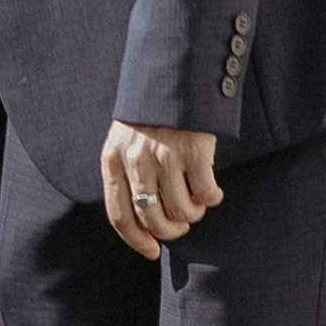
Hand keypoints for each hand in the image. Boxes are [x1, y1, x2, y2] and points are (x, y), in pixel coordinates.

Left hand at [100, 121, 223, 259]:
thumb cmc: (151, 114)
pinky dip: (212, 197)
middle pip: (153, 219)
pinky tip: (212, 190)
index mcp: (113, 159)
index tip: (152, 251)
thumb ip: (126, 174)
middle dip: (171, 230)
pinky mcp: (195, 151)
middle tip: (181, 223)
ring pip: (182, 211)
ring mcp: (165, 156)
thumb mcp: (124, 140)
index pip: (119, 216)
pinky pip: (206, 194)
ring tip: (196, 200)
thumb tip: (142, 224)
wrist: (175, 74)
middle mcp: (136, 160)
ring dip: (193, 213)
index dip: (137, 240)